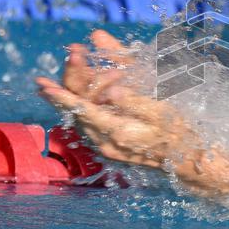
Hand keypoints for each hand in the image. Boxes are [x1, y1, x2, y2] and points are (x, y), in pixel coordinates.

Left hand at [35, 29, 179, 168]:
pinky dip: (78, 104)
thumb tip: (112, 90)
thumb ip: (136, 100)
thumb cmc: (176, 131)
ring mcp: (105, 145)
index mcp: (118, 132)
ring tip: (54, 80)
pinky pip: (87, 121)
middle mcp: (105, 142)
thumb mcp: (161, 112)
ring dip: (69, 94)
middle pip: (77, 111)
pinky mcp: (107, 143)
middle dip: (65, 87)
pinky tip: (71, 94)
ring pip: (79, 116)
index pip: (84, 110)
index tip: (44, 86)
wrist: (184, 158)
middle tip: (52, 70)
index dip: (63, 97)